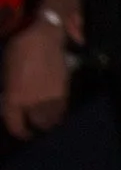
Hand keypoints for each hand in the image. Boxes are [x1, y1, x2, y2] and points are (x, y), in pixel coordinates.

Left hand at [2, 18, 69, 136]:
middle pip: (38, 124)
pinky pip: (62, 109)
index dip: (19, 131)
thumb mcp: (7, 73)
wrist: (44, 38)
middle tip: (34, 121)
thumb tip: (13, 102)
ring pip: (53, 120)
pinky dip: (58, 111)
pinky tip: (55, 106)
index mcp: (15, 99)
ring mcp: (51, 99)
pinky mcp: (64, 92)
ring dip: (49, 120)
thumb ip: (11, 92)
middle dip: (36, 124)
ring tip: (47, 115)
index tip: (22, 131)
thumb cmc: (19, 51)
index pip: (17, 126)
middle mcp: (34, 104)